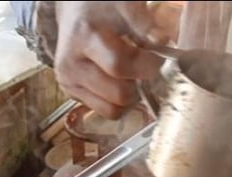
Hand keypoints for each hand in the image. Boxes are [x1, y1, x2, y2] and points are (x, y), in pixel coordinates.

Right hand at [53, 1, 176, 118]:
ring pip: (112, 110)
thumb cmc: (102, 6)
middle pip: (118, 94)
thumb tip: (162, 41)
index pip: (119, 65)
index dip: (146, 66)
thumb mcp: (123, 4)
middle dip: (139, 84)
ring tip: (132, 75)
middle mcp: (71, 65)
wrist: (74, 11)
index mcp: (84, 38)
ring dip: (130, 97)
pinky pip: (105, 111)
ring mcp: (69, 82)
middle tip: (145, 68)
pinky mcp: (71, 93)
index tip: (159, 59)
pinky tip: (119, 81)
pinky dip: (118, 101)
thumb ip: (143, 22)